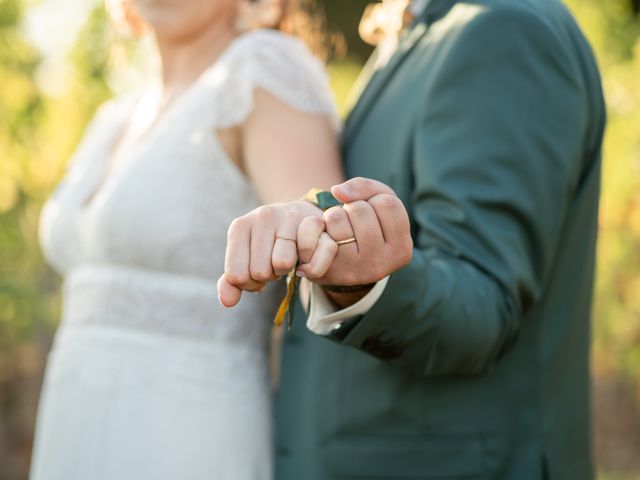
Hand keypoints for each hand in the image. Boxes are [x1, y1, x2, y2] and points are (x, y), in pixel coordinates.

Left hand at [217, 200, 321, 307]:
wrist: (301, 219)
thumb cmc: (269, 245)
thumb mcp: (246, 260)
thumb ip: (231, 282)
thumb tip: (227, 301)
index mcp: (240, 226)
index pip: (236, 275)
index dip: (249, 284)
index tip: (256, 271)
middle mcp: (263, 216)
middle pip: (260, 272)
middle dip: (270, 276)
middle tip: (275, 263)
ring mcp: (290, 217)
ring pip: (283, 264)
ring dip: (289, 271)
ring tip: (289, 258)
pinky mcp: (315, 221)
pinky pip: (310, 259)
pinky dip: (312, 268)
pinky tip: (307, 258)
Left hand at [296, 177, 412, 294]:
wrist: (341, 259)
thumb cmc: (367, 225)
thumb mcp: (377, 202)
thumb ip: (365, 187)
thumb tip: (337, 191)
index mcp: (401, 250)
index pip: (387, 204)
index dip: (374, 198)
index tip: (372, 209)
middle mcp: (380, 265)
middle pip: (360, 210)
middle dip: (353, 206)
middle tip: (353, 220)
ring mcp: (353, 270)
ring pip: (338, 218)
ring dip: (335, 214)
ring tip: (341, 228)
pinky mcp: (329, 270)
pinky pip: (319, 230)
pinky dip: (321, 225)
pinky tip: (328, 237)